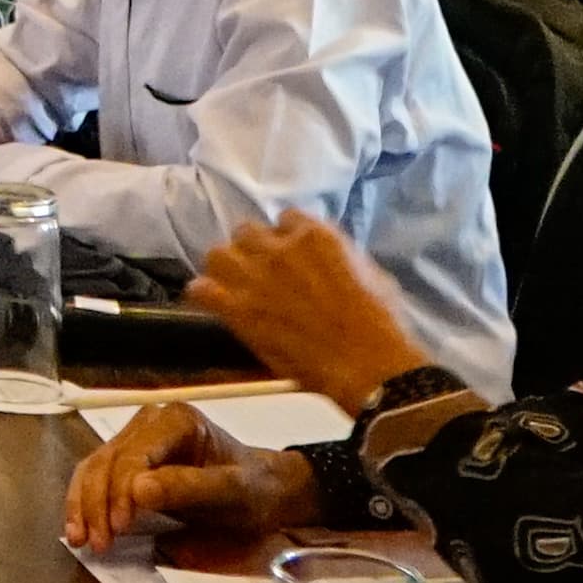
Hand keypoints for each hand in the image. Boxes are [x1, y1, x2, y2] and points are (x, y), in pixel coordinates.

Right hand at [63, 401, 321, 549]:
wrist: (266, 490)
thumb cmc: (254, 491)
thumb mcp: (232, 494)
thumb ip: (188, 489)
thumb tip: (136, 491)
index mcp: (176, 421)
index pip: (133, 455)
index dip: (120, 492)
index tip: (119, 530)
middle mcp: (149, 421)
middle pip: (107, 461)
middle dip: (97, 504)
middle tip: (97, 544)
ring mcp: (136, 437)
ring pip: (94, 467)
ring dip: (83, 505)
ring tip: (80, 540)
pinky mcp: (129, 457)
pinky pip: (97, 475)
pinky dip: (85, 502)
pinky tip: (79, 528)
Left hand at [187, 212, 436, 411]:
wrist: (368, 363)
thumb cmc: (382, 323)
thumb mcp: (371, 273)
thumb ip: (340, 256)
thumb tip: (327, 256)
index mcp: (315, 236)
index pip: (285, 218)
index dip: (285, 237)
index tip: (289, 253)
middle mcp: (279, 248)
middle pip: (246, 232)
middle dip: (253, 250)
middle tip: (260, 271)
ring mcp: (254, 276)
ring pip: (218, 254)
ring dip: (225, 268)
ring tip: (233, 284)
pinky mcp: (237, 308)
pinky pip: (200, 289)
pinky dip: (203, 295)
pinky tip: (213, 303)